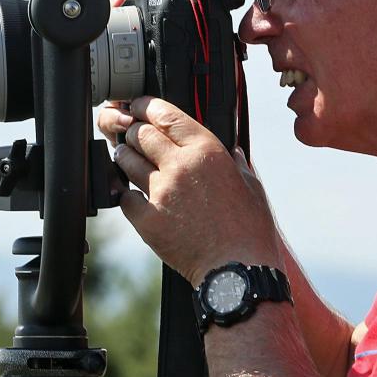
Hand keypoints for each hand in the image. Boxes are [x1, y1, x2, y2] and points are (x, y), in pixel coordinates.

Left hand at [97, 96, 280, 286]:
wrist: (237, 270)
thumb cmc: (249, 230)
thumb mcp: (251, 187)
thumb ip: (236, 164)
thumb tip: (232, 151)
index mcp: (207, 151)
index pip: (165, 114)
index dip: (146, 106)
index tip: (139, 106)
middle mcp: (180, 166)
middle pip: (140, 134)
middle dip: (133, 131)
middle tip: (132, 136)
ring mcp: (161, 193)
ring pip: (126, 161)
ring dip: (125, 157)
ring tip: (128, 159)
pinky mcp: (147, 220)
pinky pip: (125, 197)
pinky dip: (127, 194)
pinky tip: (134, 196)